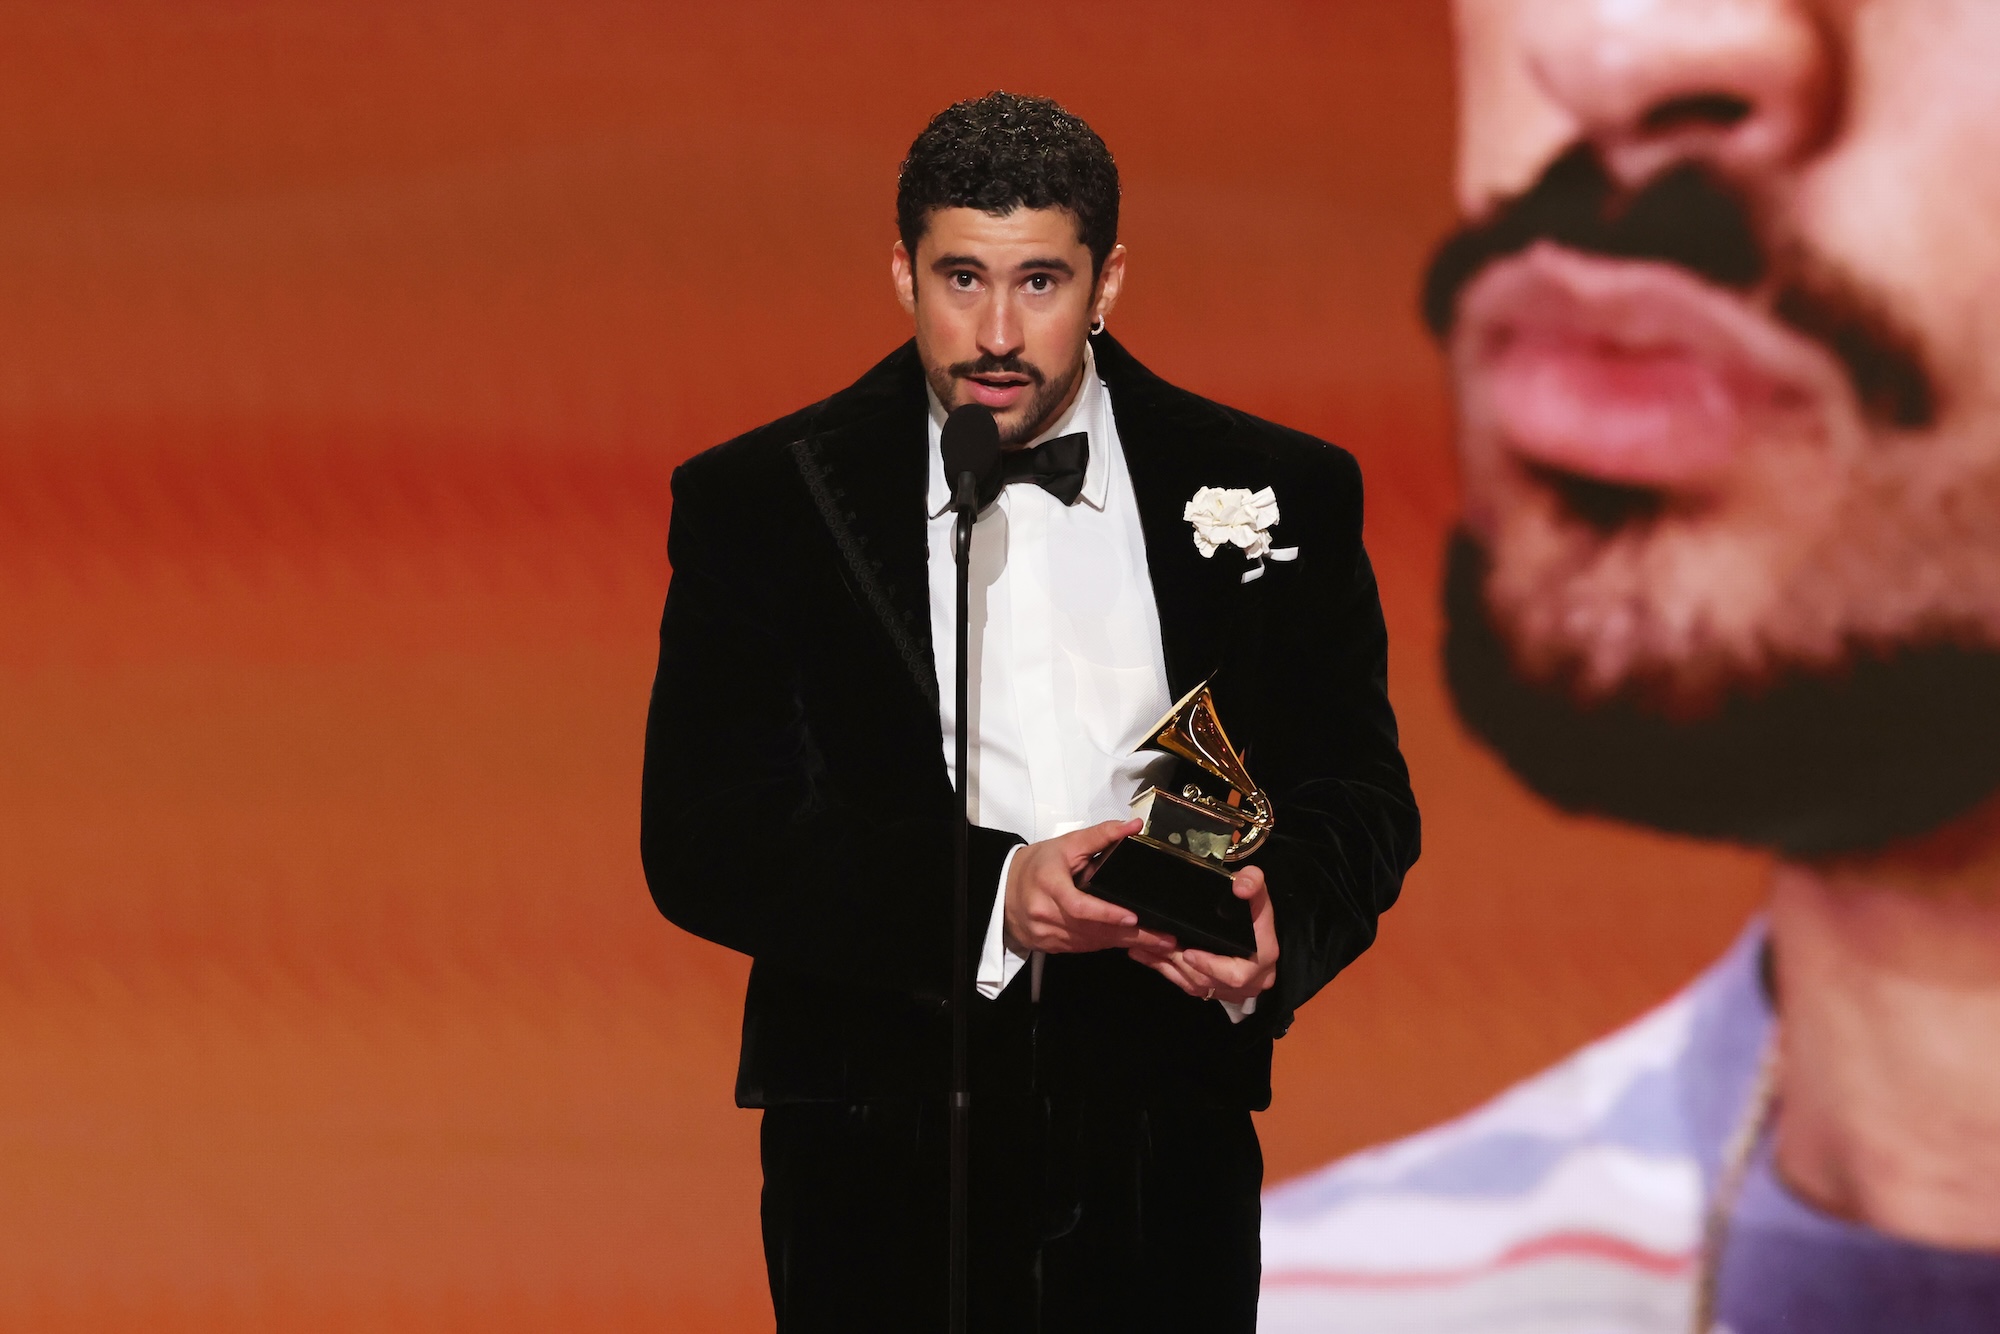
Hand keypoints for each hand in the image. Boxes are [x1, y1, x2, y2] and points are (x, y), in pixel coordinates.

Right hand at [1004, 819, 1178, 955]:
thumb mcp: (1067, 843)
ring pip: (1090, 943)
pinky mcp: (1049, 945)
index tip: (1133, 917)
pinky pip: (1083, 948)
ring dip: (1122, 943)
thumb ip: (1101, 835)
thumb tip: (1134, 825)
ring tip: (1156, 943)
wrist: (1003, 888)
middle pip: (1091, 930)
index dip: (1106, 914)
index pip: (1079, 906)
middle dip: (1130, 936)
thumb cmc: (1038, 863)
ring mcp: (1045, 933)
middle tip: (1164, 939)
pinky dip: (1106, 944)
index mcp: (1048, 883)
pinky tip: (1128, 942)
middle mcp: (1044, 913)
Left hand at [1126, 865, 1277, 1005]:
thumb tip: (1240, 885)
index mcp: (1261, 958)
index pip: (1237, 973)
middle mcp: (1249, 981)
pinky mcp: (1214, 991)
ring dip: (1169, 966)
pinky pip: (1186, 985)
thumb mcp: (1259, 896)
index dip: (1211, 967)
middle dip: (1182, 967)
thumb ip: (1254, 884)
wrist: (1257, 940)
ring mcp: (1230, 990)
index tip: (1188, 952)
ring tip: (1145, 946)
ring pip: (1195, 986)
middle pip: (1209, 982)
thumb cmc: (1255, 917)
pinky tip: (1144, 953)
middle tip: (1160, 946)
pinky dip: (1164, 968)